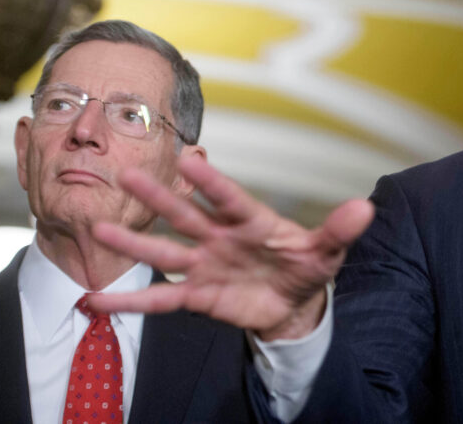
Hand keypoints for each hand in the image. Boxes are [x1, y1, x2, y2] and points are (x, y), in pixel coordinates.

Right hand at [89, 154, 373, 340]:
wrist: (294, 303)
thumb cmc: (306, 266)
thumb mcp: (327, 250)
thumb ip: (340, 231)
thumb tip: (365, 208)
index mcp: (252, 220)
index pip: (229, 197)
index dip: (210, 181)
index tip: (189, 159)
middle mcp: (220, 237)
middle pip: (186, 215)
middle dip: (159, 197)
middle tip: (127, 174)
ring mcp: (205, 265)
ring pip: (164, 251)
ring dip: (134, 241)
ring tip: (98, 230)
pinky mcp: (197, 295)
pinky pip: (160, 298)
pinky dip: (131, 299)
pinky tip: (97, 300)